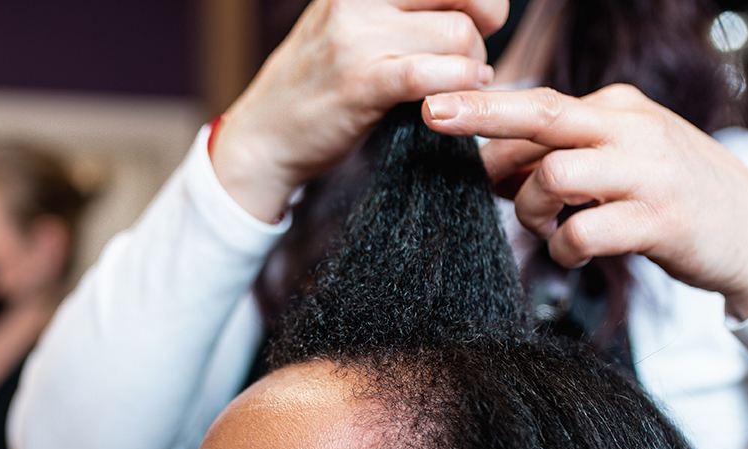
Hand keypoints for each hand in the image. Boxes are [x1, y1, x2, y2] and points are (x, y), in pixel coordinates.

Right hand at [213, 0, 508, 222]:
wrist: (263, 137)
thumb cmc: (317, 85)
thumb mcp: (350, 24)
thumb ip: (397, 9)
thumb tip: (469, 7)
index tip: (478, 20)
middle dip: (483, 28)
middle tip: (469, 59)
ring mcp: (356, 38)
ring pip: (458, 34)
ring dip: (472, 66)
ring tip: (456, 86)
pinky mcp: (361, 83)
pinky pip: (431, 74)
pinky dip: (458, 85)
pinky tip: (454, 99)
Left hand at [422, 84, 747, 319]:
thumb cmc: (677, 199)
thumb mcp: (622, 161)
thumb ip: (565, 157)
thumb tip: (491, 164)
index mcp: (619, 110)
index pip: (540, 103)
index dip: (485, 111)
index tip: (436, 111)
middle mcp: (632, 130)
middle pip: (542, 114)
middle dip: (481, 116)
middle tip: (435, 121)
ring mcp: (648, 173)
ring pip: (554, 175)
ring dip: (531, 210)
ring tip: (548, 228)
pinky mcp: (659, 220)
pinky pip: (583, 233)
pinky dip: (564, 250)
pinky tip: (576, 254)